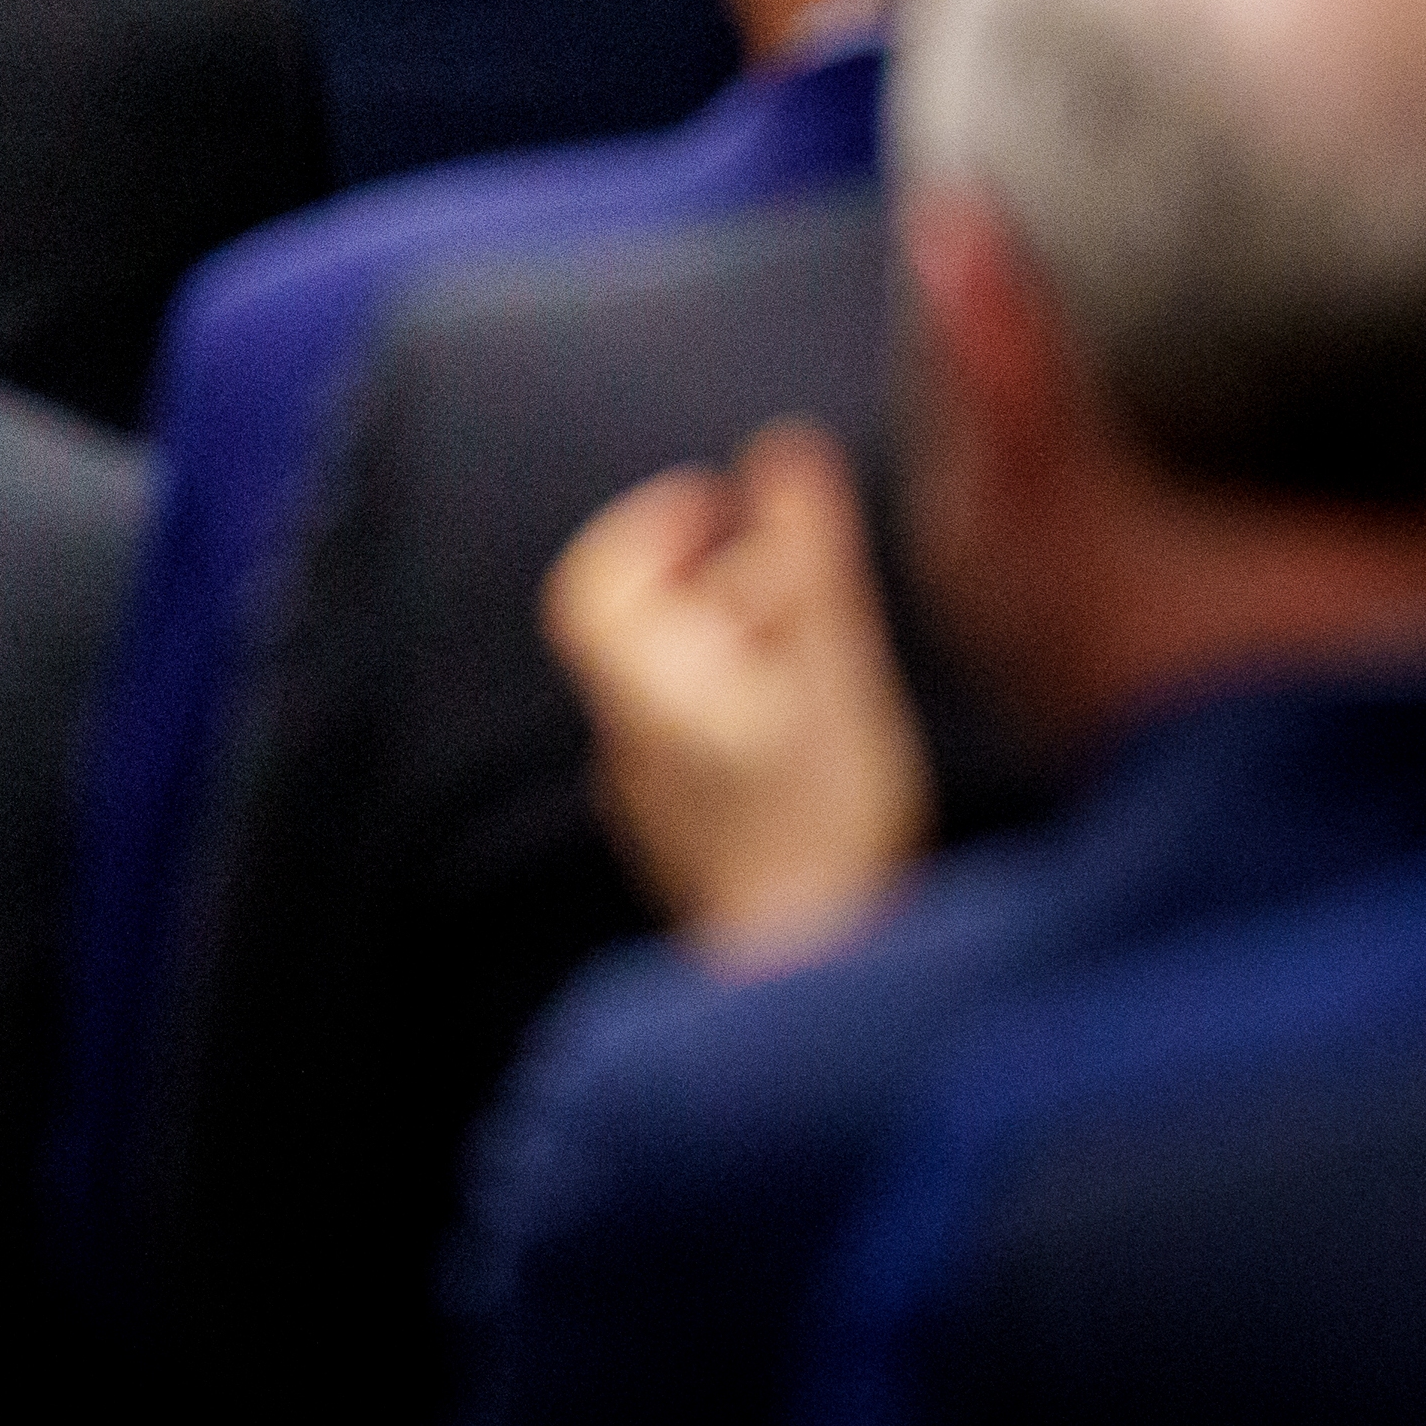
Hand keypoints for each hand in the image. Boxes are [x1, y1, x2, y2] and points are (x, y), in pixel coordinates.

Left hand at [542, 420, 930, 971]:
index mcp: (644, 692)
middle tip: (780, 554)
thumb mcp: (832, 672)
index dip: (644, 529)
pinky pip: (701, 746)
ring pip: (675, 692)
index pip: (594, 586)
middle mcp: (631, 746)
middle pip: (638, 634)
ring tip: (816, 632)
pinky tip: (817, 715)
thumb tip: (785, 449)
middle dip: (707, 578)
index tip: (711, 499)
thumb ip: (809, 559)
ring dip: (736, 642)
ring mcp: (657, 805)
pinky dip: (748, 704)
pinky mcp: (695, 847)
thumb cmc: (824, 817)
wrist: (815, 975)